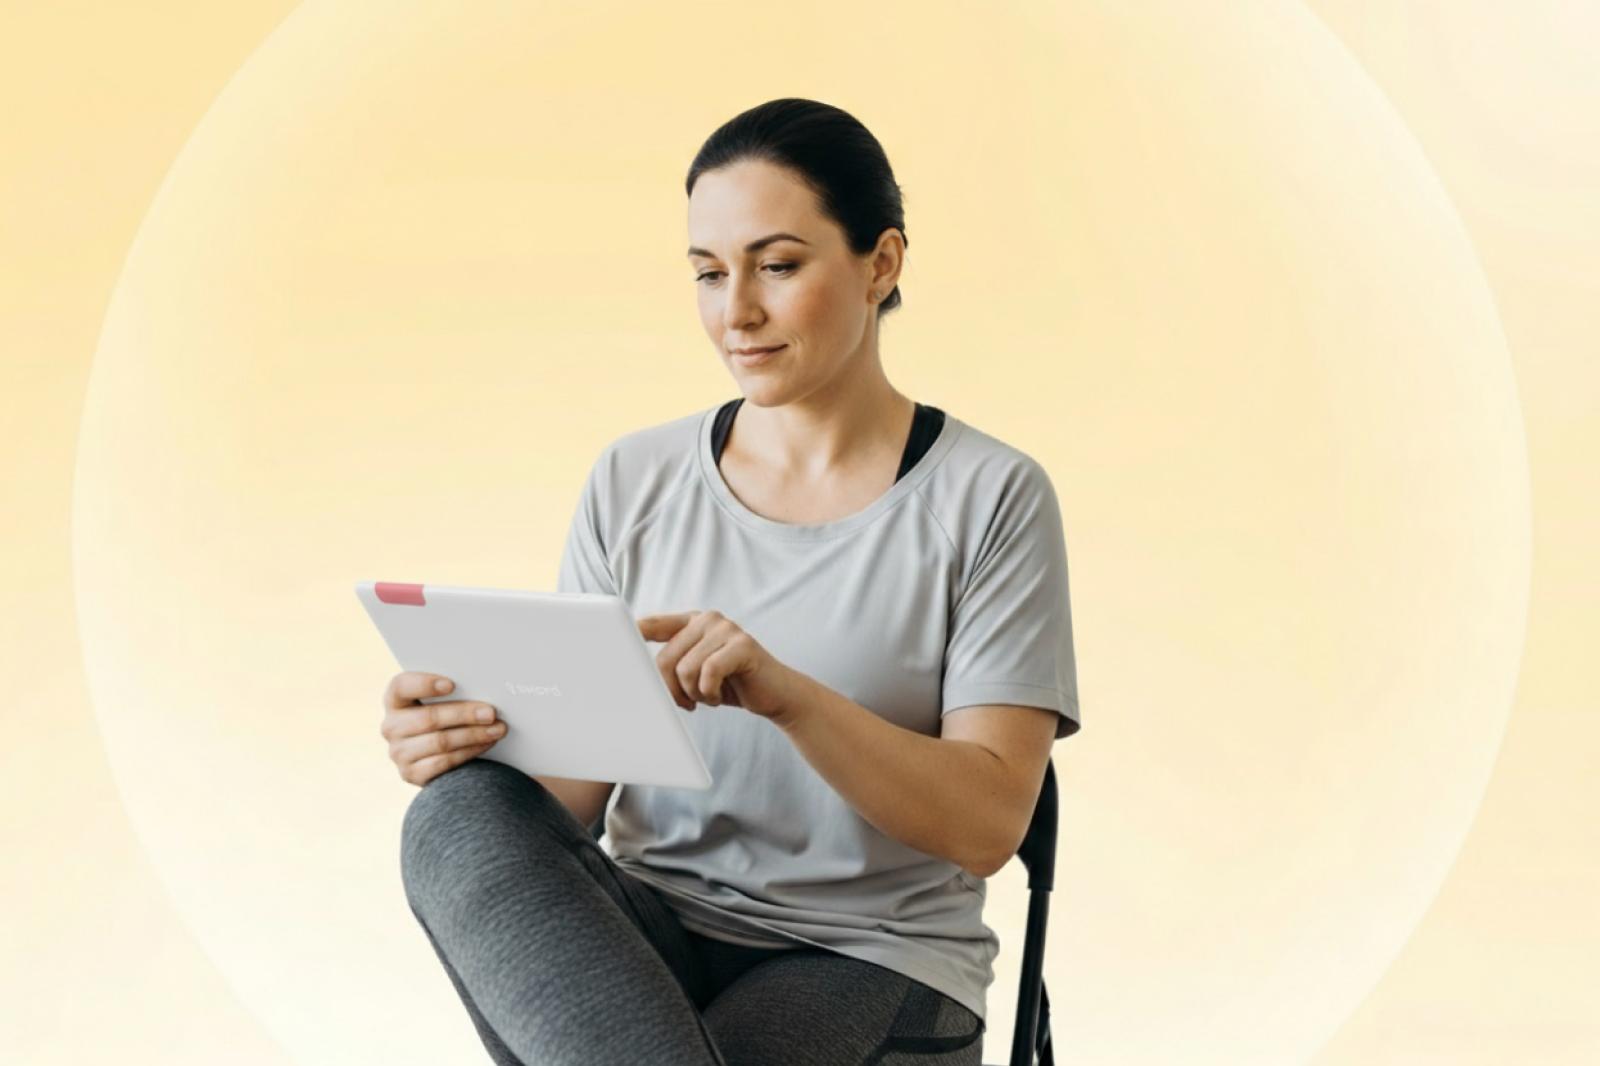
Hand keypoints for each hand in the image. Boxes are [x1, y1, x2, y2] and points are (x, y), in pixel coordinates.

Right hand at [380, 672, 505, 786]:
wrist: (443, 754)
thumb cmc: (448, 717)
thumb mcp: (445, 701)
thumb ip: (455, 692)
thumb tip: (484, 687)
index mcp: (396, 700)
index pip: (401, 686)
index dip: (424, 684)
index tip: (451, 684)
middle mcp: (391, 726)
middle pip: (428, 718)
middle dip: (464, 714)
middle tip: (491, 712)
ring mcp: (399, 753)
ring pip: (440, 741)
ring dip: (473, 735)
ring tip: (498, 729)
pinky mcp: (411, 774)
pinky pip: (444, 762)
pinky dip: (469, 752)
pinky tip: (486, 743)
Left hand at [638, 610, 799, 721]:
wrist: (775, 694)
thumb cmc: (731, 685)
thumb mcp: (697, 672)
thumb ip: (674, 664)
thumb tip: (638, 675)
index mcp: (692, 622)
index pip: (653, 624)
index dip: (632, 632)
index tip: (613, 642)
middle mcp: (707, 619)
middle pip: (665, 657)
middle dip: (671, 689)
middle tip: (687, 702)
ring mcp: (726, 629)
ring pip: (686, 669)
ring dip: (694, 694)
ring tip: (708, 697)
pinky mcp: (743, 645)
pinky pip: (709, 673)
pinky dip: (710, 693)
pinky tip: (719, 696)